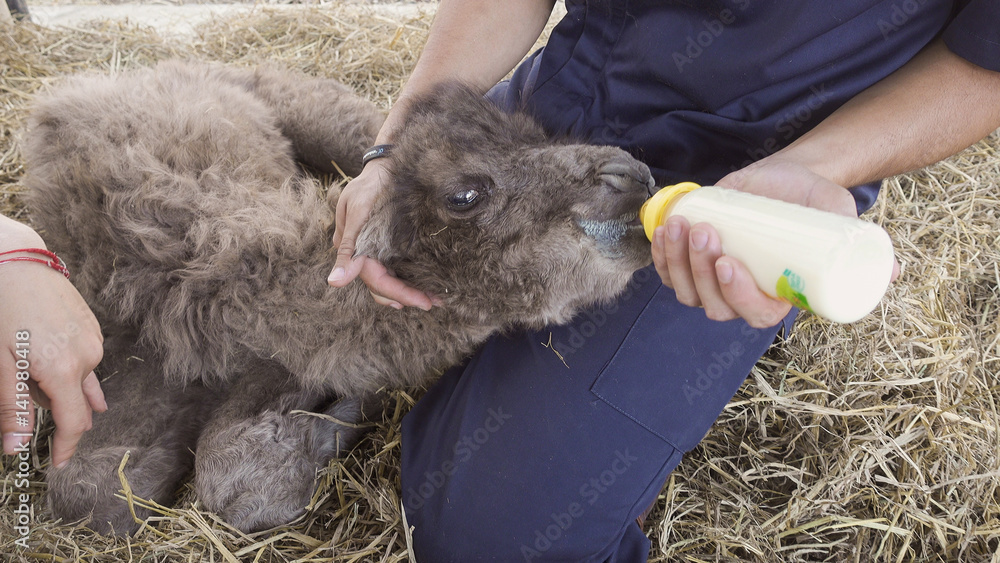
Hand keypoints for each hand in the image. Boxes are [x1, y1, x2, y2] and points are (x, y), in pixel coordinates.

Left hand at [0, 230, 105, 468]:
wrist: (17, 261)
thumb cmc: (2, 311)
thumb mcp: (0, 364)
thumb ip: (11, 406)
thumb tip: (15, 447)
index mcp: (63, 370)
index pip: (74, 422)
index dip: (67, 447)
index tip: (57, 463)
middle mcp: (87, 357)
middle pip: (78, 403)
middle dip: (58, 416)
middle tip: (32, 408)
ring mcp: (93, 340)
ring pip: (81, 380)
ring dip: (61, 390)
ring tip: (37, 381)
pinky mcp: (92, 327)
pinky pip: (84, 360)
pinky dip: (68, 369)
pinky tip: (50, 359)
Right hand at [328, 159, 436, 309]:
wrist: (385, 165)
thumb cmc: (371, 184)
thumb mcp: (358, 211)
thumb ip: (349, 248)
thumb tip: (333, 282)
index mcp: (352, 248)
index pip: (374, 280)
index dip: (397, 293)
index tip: (421, 301)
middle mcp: (361, 254)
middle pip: (381, 285)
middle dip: (406, 297)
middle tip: (434, 304)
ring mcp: (373, 250)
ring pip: (387, 281)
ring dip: (408, 293)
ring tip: (433, 300)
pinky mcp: (385, 246)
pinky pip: (394, 269)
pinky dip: (408, 280)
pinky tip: (424, 287)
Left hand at [651, 157, 896, 327]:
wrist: (783, 178)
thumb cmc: (813, 201)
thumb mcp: (837, 216)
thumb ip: (860, 240)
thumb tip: (896, 273)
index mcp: (777, 298)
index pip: (755, 314)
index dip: (736, 295)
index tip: (728, 262)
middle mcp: (741, 297)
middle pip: (713, 303)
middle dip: (700, 271)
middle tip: (706, 232)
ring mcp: (711, 282)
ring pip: (685, 290)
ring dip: (676, 261)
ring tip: (683, 225)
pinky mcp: (691, 262)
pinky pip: (667, 272)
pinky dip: (660, 256)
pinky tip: (663, 232)